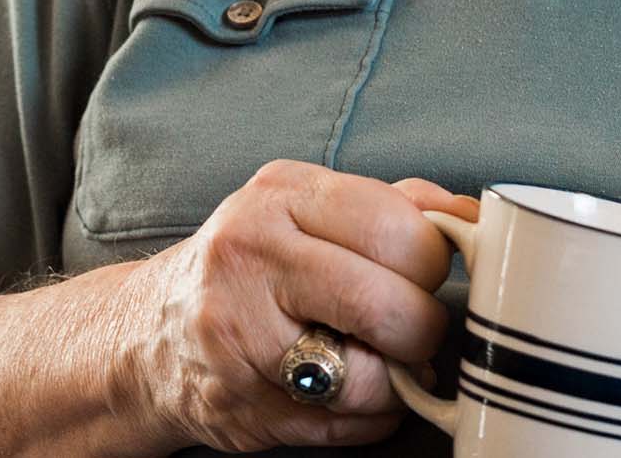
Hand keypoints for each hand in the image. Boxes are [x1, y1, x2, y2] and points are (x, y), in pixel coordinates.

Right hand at [110, 160, 479, 452]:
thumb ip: (391, 203)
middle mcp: (252, 256)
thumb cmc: (249, 265)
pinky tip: (339, 389)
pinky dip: (364, 417)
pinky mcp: (240, 405)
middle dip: (420, 328)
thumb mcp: (306, 208)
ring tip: (370, 359)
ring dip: (393, 382)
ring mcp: (240, 335)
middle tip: (407, 326)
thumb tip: (472, 215)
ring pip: (371, 379)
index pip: (398, 228)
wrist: (148, 335)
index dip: (431, 262)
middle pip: (392, 306)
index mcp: (282, 195)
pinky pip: (346, 426)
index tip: (422, 272)